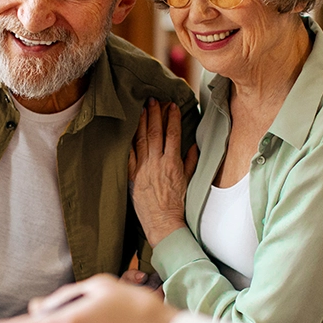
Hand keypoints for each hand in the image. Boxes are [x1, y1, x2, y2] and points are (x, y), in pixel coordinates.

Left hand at [129, 99, 198, 246]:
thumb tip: (193, 145)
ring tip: (142, 109)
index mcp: (173, 163)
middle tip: (153, 100)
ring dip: (142, 123)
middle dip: (155, 114)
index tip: (172, 106)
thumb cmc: (177, 203)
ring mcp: (143, 169)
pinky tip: (128, 130)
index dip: (172, 118)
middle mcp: (157, 163)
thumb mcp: (188, 181)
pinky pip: (129, 155)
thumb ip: (191, 161)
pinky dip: (129, 141)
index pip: (173, 134)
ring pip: (142, 140)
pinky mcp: (133, 176)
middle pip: (156, 133)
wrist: (163, 222)